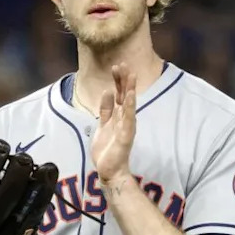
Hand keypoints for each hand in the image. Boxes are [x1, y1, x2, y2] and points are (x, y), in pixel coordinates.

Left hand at [92, 63, 136, 185]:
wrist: (109, 170)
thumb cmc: (107, 149)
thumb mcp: (102, 125)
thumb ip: (106, 109)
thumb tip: (107, 92)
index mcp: (118, 116)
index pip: (119, 94)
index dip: (118, 80)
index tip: (116, 66)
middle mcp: (124, 118)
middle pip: (125, 95)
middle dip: (123, 80)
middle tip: (122, 64)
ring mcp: (126, 126)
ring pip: (129, 104)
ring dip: (129, 89)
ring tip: (130, 75)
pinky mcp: (126, 135)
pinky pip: (129, 118)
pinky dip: (131, 106)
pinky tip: (131, 95)